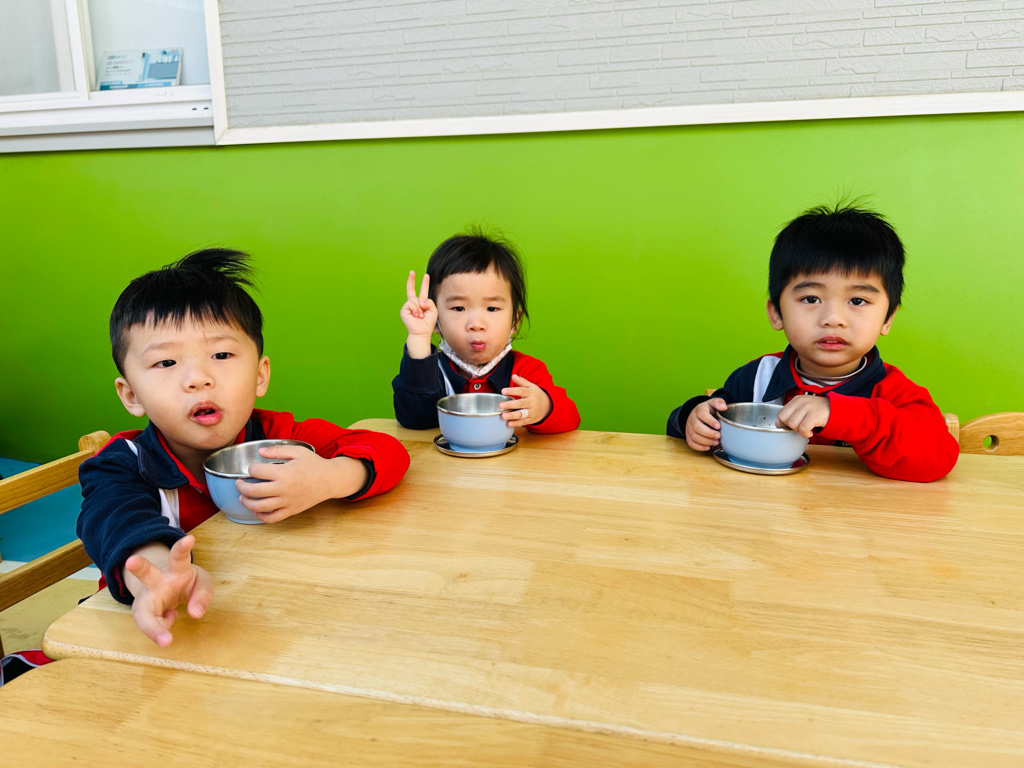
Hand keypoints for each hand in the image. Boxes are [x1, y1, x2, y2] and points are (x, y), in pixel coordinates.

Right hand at [124, 536, 212, 646]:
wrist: (167, 591)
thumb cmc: (187, 583)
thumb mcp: (202, 583)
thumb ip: (203, 594)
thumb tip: (195, 614)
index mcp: (176, 568)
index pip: (178, 556)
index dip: (183, 547)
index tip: (190, 538)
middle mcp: (156, 582)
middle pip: (146, 573)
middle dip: (139, 567)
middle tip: (131, 561)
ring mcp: (147, 601)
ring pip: (142, 611)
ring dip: (151, 626)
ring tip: (166, 641)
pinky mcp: (144, 616)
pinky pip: (157, 628)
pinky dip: (165, 628)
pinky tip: (169, 620)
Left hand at [237, 445, 368, 522]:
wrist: (330, 480)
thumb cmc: (314, 464)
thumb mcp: (297, 451)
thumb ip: (277, 450)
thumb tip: (260, 451)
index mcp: (284, 473)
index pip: (256, 471)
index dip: (251, 468)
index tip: (253, 467)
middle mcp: (283, 489)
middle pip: (253, 491)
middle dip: (241, 486)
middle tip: (239, 483)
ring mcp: (287, 502)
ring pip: (259, 507)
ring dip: (247, 502)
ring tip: (243, 497)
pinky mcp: (291, 510)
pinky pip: (272, 518)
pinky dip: (261, 516)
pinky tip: (257, 510)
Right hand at [401, 270, 437, 358]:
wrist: (422, 332)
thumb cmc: (427, 323)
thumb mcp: (433, 310)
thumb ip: (429, 302)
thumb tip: (419, 301)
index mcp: (421, 303)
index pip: (422, 291)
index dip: (424, 283)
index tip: (426, 276)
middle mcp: (414, 303)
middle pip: (411, 289)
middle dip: (411, 280)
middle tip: (411, 271)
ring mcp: (408, 306)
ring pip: (415, 299)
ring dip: (420, 308)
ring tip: (420, 316)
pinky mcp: (404, 309)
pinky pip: (411, 304)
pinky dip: (415, 309)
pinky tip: (415, 316)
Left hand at [499, 374, 552, 427]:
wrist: (548, 406)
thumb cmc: (536, 395)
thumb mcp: (531, 386)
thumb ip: (522, 382)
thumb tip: (513, 375)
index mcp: (531, 393)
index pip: (521, 391)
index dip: (512, 391)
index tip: (503, 391)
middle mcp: (532, 402)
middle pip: (521, 404)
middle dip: (510, 405)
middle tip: (500, 405)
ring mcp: (532, 412)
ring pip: (522, 414)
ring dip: (512, 416)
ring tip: (503, 416)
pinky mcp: (531, 419)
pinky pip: (523, 422)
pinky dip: (516, 424)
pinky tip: (508, 424)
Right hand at [685, 397, 726, 451]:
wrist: (697, 415)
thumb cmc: (708, 410)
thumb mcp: (713, 403)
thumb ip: (719, 402)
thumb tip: (724, 407)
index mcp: (699, 410)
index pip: (702, 414)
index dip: (710, 421)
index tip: (719, 426)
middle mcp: (692, 419)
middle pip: (697, 427)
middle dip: (709, 433)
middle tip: (719, 436)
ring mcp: (689, 428)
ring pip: (694, 436)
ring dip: (706, 441)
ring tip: (716, 442)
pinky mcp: (688, 436)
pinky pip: (691, 443)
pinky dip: (700, 447)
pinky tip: (708, 447)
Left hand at [777, 394, 830, 437]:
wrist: (837, 410)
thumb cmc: (818, 412)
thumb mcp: (803, 410)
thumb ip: (791, 415)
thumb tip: (777, 424)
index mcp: (796, 400)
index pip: (781, 413)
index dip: (784, 423)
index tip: (792, 427)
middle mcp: (800, 402)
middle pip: (785, 419)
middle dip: (791, 427)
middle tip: (801, 427)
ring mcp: (808, 407)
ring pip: (793, 424)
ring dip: (799, 431)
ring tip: (807, 429)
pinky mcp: (814, 415)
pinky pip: (803, 429)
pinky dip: (806, 434)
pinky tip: (811, 432)